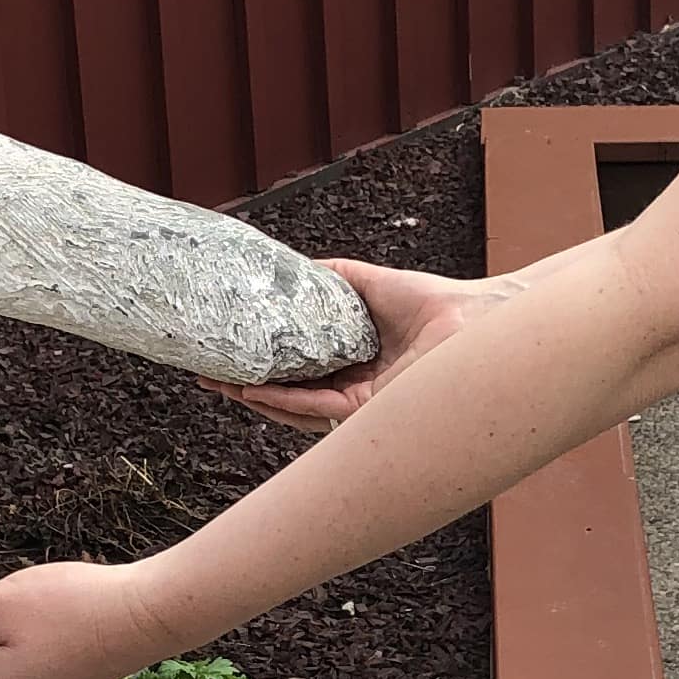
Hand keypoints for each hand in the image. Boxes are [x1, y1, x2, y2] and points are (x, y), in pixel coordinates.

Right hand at [213, 257, 504, 434]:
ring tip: (221, 383)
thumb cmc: (434, 303)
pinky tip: (256, 390)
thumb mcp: (367, 284)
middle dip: (244, 391)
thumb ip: (333, 278)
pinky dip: (286, 400)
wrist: (472, 320)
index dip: (259, 370)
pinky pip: (319, 409)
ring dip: (256, 399)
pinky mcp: (370, 411)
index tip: (224, 358)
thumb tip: (295, 267)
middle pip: (287, 398)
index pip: (295, 375)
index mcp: (351, 367)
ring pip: (296, 410)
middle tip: (207, 376)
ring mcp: (360, 407)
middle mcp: (352, 391)